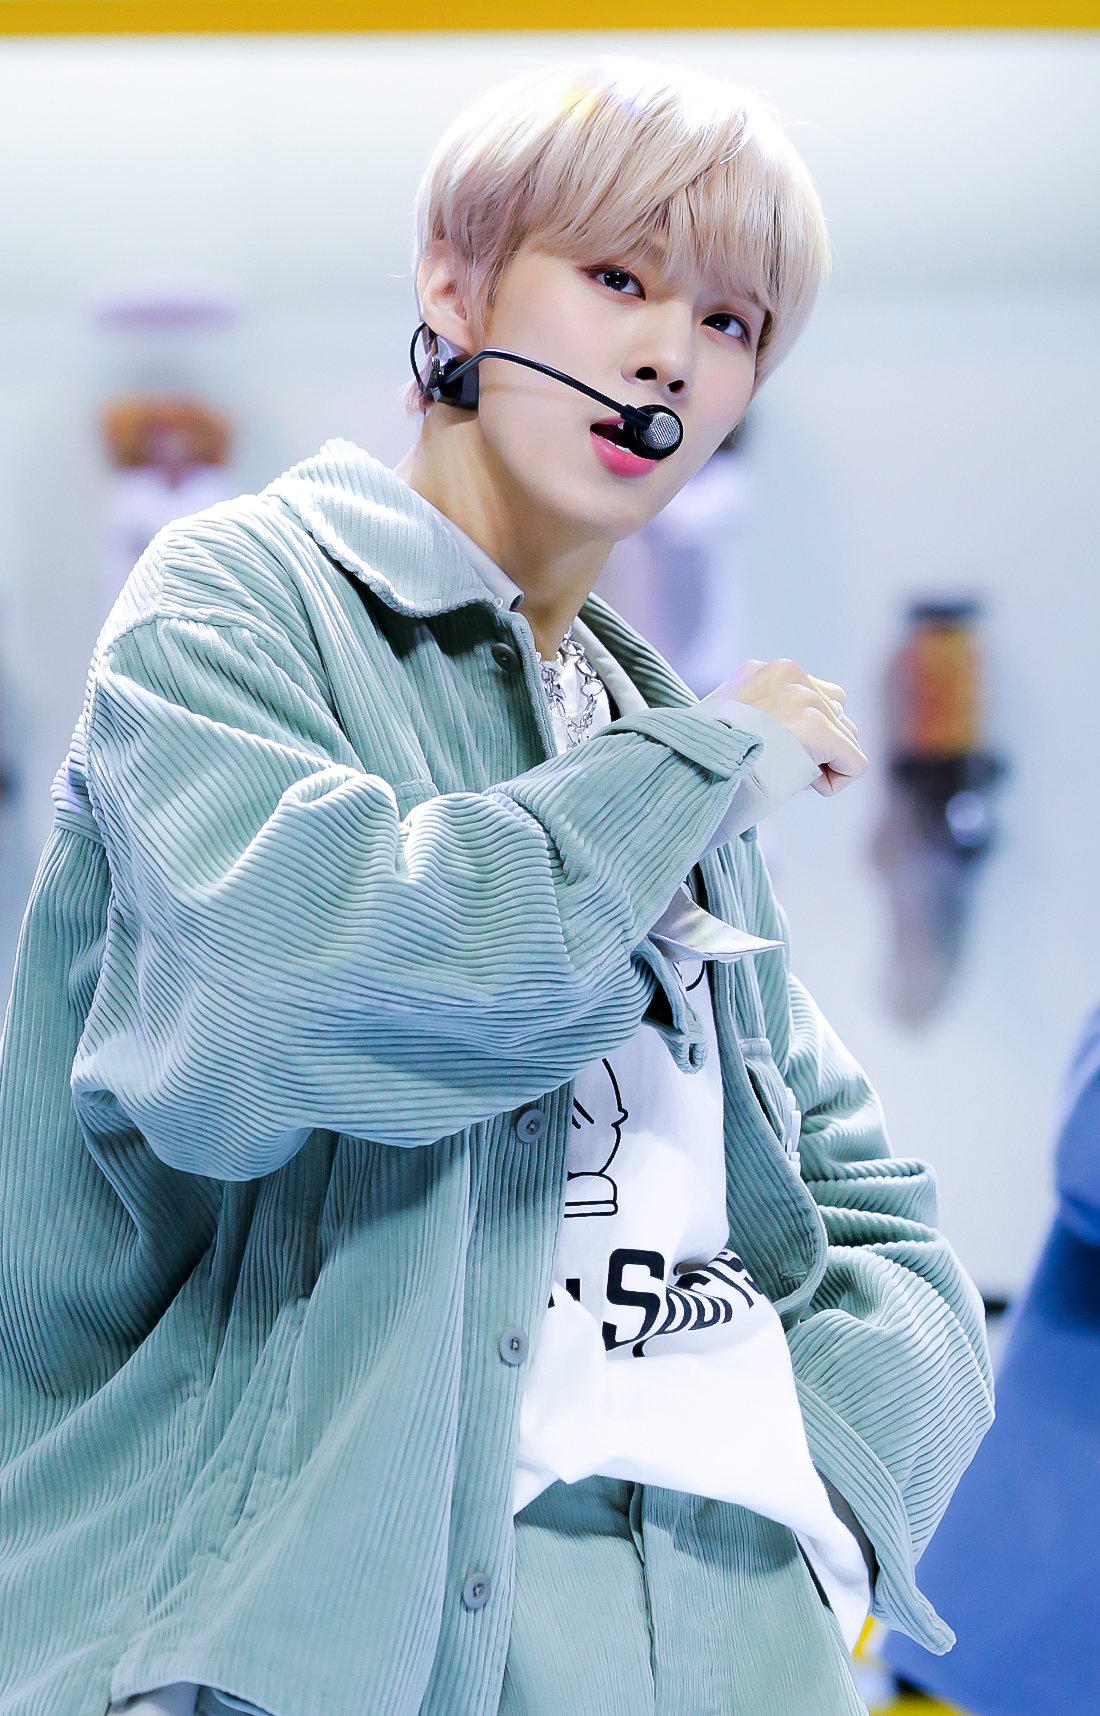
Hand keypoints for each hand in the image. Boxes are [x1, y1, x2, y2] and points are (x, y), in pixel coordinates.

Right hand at [704, 658, 867, 795]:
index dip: (798, 734)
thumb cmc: (702, 758)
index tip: (768, 751)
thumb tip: (795, 739)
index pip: (813, 696)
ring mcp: (805, 697)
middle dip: (817, 746)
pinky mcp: (817, 726)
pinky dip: (835, 783)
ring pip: (849, 737)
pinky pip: (855, 764)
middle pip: (837, 713)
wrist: (692, 767)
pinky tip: (802, 785)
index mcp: (766, 671)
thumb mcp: (729, 721)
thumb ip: (764, 715)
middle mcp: (789, 674)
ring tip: (787, 772)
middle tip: (778, 765)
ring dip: (824, 762)